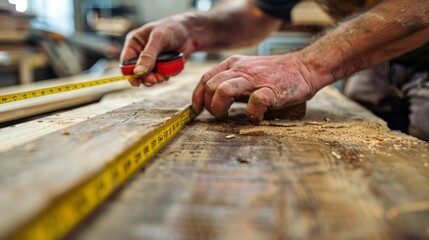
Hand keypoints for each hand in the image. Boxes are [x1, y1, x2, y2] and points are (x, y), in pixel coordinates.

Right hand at [120, 17, 195, 86]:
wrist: (190, 32)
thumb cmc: (172, 28)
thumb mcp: (159, 38)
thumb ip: (148, 55)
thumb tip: (138, 72)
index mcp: (134, 44)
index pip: (126, 62)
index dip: (129, 73)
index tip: (136, 82)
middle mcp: (141, 54)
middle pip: (137, 73)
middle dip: (146, 78)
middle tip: (155, 79)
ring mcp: (152, 62)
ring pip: (150, 77)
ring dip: (157, 78)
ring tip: (164, 75)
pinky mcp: (162, 68)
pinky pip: (162, 76)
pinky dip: (168, 74)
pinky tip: (174, 66)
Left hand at [192, 53, 317, 121]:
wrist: (305, 67)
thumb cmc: (275, 74)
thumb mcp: (248, 70)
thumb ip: (231, 80)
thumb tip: (212, 100)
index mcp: (234, 63)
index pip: (206, 78)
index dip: (197, 96)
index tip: (197, 110)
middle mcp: (241, 69)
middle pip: (212, 86)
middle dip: (209, 105)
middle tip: (218, 115)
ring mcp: (256, 79)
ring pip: (224, 90)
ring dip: (220, 107)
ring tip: (226, 117)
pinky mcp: (271, 90)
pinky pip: (255, 102)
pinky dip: (251, 113)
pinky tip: (254, 117)